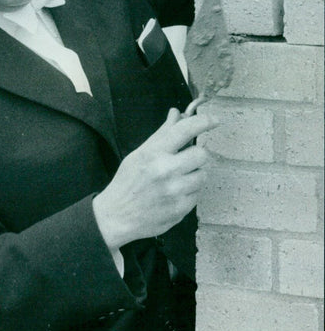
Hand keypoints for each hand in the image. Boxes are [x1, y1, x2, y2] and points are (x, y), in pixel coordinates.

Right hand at [92, 108, 217, 249]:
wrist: (117, 216)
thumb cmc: (127, 182)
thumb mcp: (138, 155)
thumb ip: (161, 135)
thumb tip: (177, 114)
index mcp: (152, 154)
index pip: (184, 131)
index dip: (203, 122)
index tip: (213, 120)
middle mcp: (165, 171)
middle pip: (202, 154)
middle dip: (196, 155)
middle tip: (185, 160)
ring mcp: (175, 191)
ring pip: (203, 175)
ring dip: (194, 175)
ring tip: (176, 180)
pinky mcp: (182, 209)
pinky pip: (198, 193)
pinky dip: (189, 192)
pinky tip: (173, 194)